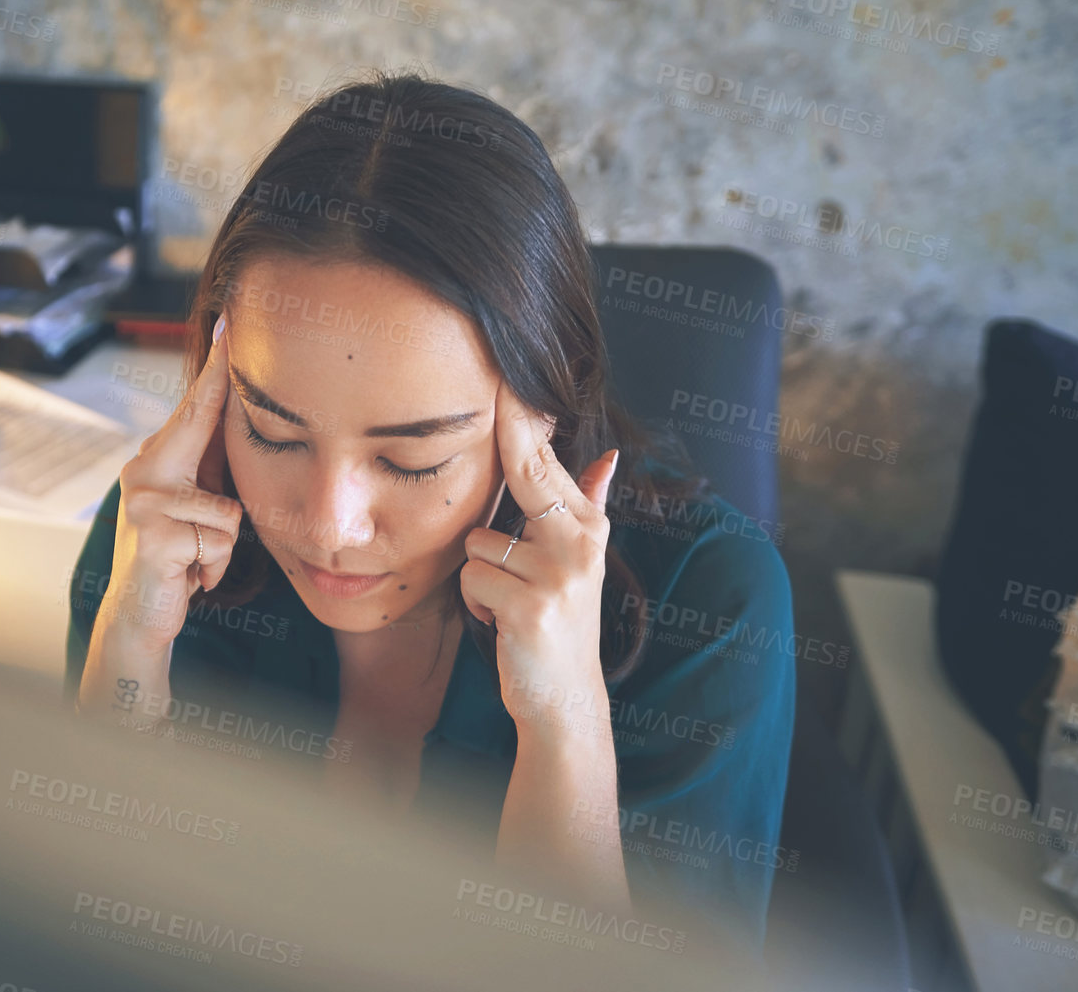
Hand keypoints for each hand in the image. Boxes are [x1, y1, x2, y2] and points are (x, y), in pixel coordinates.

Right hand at [105, 313, 243, 648]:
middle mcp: (142, 469)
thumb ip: (205, 468)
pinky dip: (216, 566)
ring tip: (198, 559)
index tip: (229, 323)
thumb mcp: (192, 506)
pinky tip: (191, 575)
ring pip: (229, 510)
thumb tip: (238, 420)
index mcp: (155, 460)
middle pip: (202, 426)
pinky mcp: (156, 535)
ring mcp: (144, 500)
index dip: (214, 366)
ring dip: (225, 546)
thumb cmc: (177, 558)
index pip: (193, 408)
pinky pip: (222, 539)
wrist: (140, 614)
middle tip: (231, 331)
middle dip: (221, 395)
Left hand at [460, 381, 618, 740]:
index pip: (544, 461)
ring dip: (479, 574)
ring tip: (506, 601)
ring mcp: (557, 574)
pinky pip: (471, 578)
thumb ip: (588, 505)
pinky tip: (501, 622)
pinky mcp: (530, 605)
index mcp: (588, 526)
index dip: (521, 418)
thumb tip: (606, 456)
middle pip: (525, 473)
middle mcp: (580, 543)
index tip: (505, 378)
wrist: (564, 699)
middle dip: (506, 434)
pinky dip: (475, 603)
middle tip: (496, 390)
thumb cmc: (559, 624)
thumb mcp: (579, 563)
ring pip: (477, 541)